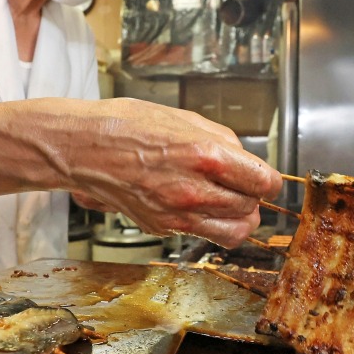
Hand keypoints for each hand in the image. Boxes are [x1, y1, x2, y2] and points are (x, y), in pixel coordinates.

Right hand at [68, 98, 281, 248]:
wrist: (84, 148)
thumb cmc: (127, 125)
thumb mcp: (185, 118)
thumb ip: (222, 140)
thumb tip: (244, 159)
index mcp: (206, 156)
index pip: (264, 182)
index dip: (269, 180)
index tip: (265, 178)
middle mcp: (194, 190)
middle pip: (251, 210)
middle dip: (252, 198)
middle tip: (241, 186)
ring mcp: (177, 214)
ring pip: (234, 233)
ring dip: (237, 218)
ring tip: (227, 202)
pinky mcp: (161, 227)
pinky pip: (203, 235)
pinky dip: (209, 224)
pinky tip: (198, 205)